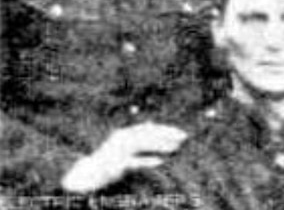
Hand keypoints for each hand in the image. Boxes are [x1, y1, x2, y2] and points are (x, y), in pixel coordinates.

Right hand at [61, 122, 186, 192]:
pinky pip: (133, 162)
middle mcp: (120, 139)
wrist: (86, 174)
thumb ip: (136, 135)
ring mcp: (117, 151)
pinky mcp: (114, 165)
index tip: (181, 133)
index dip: (166, 130)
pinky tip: (160, 162)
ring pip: (142, 145)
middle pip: (148, 134)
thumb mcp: (122, 144)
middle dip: (167, 135)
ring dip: (160, 145)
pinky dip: (146, 161)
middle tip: (184, 138)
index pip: (149, 128)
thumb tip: (150, 123)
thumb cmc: (107, 159)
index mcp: (124, 133)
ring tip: (175, 148)